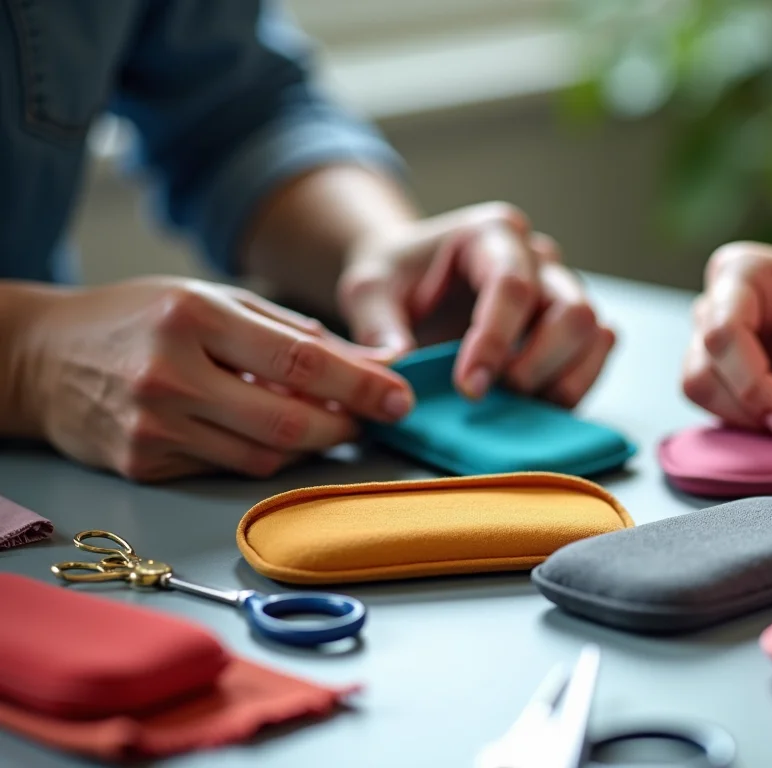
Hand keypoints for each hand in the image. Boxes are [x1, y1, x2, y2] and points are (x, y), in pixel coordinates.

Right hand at [17, 277, 414, 481]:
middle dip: (343, 426)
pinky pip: (227, 468)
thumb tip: (372, 363)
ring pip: (262, 456)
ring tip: (322, 422)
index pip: (300, 361)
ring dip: (306, 445)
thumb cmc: (140, 318)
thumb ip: (292, 332)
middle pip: (286, 422)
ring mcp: (153, 425)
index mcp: (194, 315)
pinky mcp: (142, 464)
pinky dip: (259, 455)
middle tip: (370, 419)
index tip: (401, 397)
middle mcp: (170, 374)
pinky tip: (258, 430)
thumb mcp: (213, 299)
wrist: (40, 357)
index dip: (361, 385)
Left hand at [337, 202, 614, 407]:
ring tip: (515, 404)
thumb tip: (398, 367)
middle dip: (537, 364)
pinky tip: (534, 404)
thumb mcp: (368, 290)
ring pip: (594, 333)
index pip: (513, 286)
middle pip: (572, 310)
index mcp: (492, 234)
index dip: (495, 341)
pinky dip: (576, 383)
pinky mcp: (571, 323)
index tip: (467, 388)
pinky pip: (599, 349)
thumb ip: (378, 325)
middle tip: (492, 395)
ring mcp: (561, 288)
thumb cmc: (395, 277)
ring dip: (562, 379)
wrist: (412, 279)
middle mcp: (538, 256)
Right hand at [681, 244, 771, 441]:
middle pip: (703, 365)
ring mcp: (710, 331)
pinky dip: (742, 418)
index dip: (751, 385)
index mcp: (744, 271)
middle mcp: (716, 299)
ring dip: (740, 416)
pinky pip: (711, 398)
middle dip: (746, 405)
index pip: (723, 333)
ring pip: (698, 385)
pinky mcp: (717, 362)